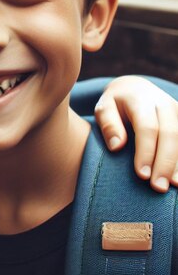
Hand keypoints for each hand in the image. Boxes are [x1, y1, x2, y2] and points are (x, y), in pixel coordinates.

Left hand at [95, 76, 177, 192]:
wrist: (134, 88)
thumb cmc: (115, 104)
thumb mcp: (103, 108)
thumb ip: (108, 125)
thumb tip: (117, 147)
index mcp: (141, 99)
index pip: (147, 128)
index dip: (146, 152)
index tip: (141, 175)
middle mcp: (164, 103)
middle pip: (170, 134)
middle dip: (165, 163)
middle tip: (158, 187)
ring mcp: (177, 111)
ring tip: (174, 186)